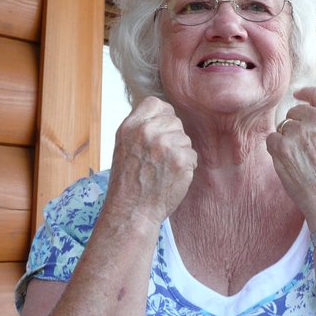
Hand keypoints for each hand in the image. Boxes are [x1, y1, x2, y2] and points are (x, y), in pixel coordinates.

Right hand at [104, 96, 196, 227]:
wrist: (131, 212)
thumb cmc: (128, 182)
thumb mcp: (124, 146)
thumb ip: (140, 127)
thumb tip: (162, 114)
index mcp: (130, 126)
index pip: (155, 103)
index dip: (162, 116)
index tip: (160, 132)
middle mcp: (147, 132)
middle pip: (174, 121)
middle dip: (172, 137)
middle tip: (159, 159)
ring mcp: (165, 144)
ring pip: (185, 139)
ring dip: (179, 153)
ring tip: (162, 170)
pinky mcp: (180, 159)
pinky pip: (192, 154)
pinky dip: (186, 167)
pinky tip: (171, 177)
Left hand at [266, 87, 315, 228]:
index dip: (307, 93)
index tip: (298, 95)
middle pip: (297, 111)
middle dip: (295, 123)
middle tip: (298, 141)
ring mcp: (299, 133)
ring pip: (283, 127)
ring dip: (286, 139)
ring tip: (298, 159)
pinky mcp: (282, 148)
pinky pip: (272, 139)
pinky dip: (276, 150)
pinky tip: (287, 162)